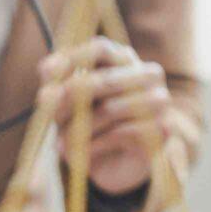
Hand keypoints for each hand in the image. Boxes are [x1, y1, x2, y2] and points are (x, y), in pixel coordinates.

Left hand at [38, 37, 171, 194]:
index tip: (47, 77)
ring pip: (111, 109)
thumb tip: (48, 69)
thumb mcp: (62, 105)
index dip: (72, 61)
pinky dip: (95, 144)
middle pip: (102, 80)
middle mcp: (148, 73)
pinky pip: (122, 132)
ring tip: (62, 143)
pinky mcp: (163, 128)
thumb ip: (53, 86)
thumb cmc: (84, 125)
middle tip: (52, 120)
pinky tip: (84, 152)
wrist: (111, 164)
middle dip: (70, 103)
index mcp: (123, 59)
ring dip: (80, 130)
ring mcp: (159, 99)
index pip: (99, 48)